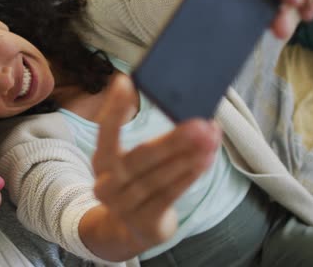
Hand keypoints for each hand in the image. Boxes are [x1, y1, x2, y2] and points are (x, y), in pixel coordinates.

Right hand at [91, 74, 221, 248]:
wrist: (130, 230)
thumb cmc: (138, 182)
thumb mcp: (131, 161)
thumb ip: (150, 140)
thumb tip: (185, 109)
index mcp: (101, 160)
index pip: (105, 131)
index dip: (114, 108)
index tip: (125, 82)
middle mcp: (107, 183)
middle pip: (139, 158)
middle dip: (172, 140)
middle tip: (200, 123)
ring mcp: (123, 205)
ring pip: (158, 178)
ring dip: (187, 157)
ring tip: (211, 139)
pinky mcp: (143, 222)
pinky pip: (169, 195)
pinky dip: (188, 176)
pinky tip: (205, 160)